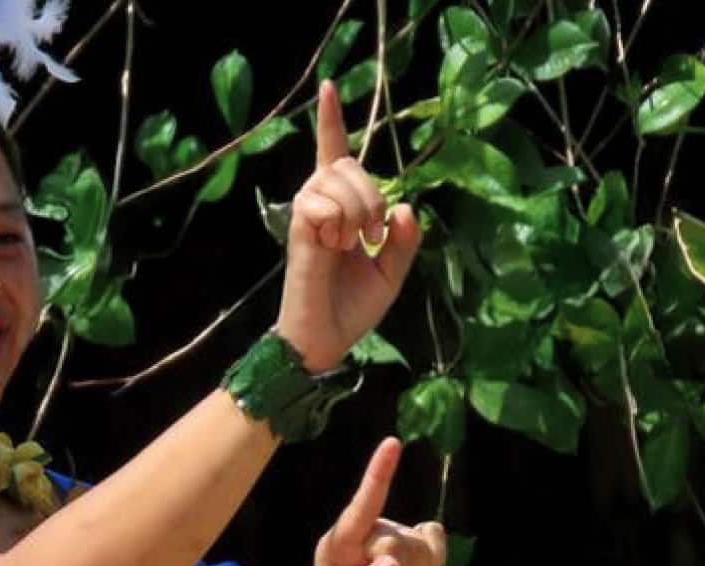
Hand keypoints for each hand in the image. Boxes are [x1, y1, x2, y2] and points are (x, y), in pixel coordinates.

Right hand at [272, 80, 421, 372]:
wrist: (328, 339)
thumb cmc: (353, 306)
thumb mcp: (393, 270)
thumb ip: (405, 239)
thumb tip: (405, 205)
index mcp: (343, 209)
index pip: (334, 153)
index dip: (330, 120)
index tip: (327, 87)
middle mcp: (321, 203)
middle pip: (348, 163)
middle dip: (372, 194)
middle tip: (373, 236)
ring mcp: (308, 214)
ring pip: (338, 178)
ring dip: (360, 209)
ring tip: (353, 244)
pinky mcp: (299, 229)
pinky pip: (323, 202)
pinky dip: (339, 224)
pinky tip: (334, 248)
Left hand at [311, 438, 444, 565]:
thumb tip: (391, 565)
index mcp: (339, 545)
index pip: (361, 507)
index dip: (378, 476)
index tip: (392, 444)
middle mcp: (365, 537)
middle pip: (397, 542)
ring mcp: (392, 541)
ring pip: (418, 548)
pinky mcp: (414, 551)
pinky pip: (435, 543)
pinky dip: (434, 560)